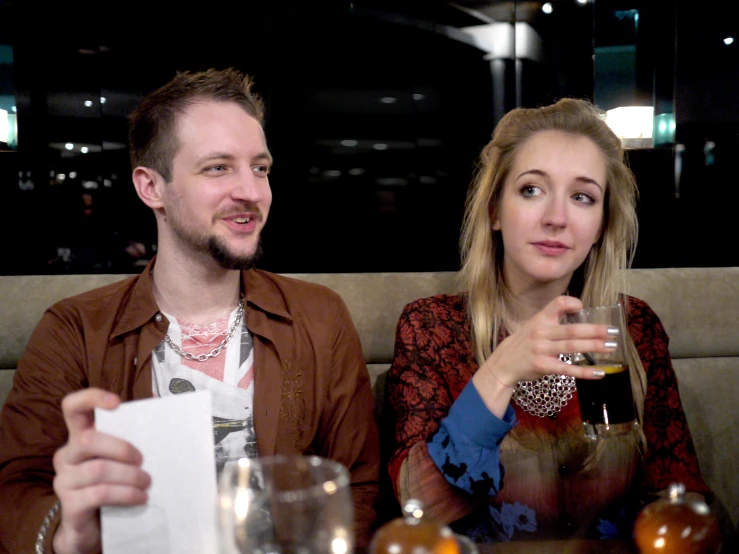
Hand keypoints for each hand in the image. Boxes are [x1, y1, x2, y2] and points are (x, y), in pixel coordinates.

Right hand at [51, 388, 150, 553]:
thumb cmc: (111, 483)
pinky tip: (141, 498)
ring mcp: (64, 481)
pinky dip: (126, 494)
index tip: (117, 401)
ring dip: (130, 476)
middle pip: (88, 440)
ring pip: (98, 469)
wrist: (92, 527)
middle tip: (142, 460)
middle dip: (122, 448)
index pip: (72, 408)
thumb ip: (132, 434)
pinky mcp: (70, 505)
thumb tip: (161, 405)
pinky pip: (100, 494)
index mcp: (79, 437)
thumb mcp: (119, 458)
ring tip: (147, 482)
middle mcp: (66, 456)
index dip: (91, 398)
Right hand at [472, 296, 617, 416]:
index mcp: (541, 319)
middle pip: (572, 329)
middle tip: (614, 331)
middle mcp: (541, 332)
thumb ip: (553, 318)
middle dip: (595, 330)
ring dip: (594, 347)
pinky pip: (567, 369)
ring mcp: (542, 350)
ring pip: (572, 347)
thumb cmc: (524, 342)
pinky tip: (599, 373)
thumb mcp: (534, 324)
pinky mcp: (543, 366)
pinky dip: (584, 372)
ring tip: (611, 347)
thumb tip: (579, 311)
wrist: (504, 362)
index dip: (572, 303)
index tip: (583, 308)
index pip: (557, 304)